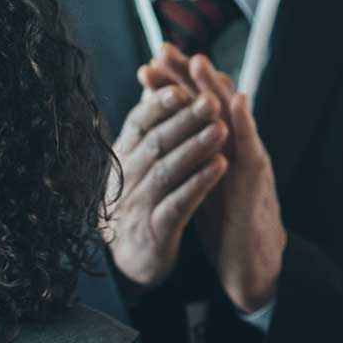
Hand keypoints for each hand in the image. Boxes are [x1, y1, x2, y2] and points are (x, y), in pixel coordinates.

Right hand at [104, 55, 228, 290]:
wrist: (128, 260)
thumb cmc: (136, 201)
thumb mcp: (134, 162)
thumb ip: (147, 125)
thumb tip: (154, 81)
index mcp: (121, 157)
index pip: (137, 125)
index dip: (158, 106)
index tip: (181, 89)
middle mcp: (125, 179)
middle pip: (155, 144)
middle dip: (184, 121)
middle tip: (211, 102)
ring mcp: (138, 205)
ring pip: (167, 172)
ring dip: (195, 149)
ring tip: (221, 130)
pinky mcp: (155, 231)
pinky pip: (178, 204)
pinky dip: (198, 185)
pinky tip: (219, 168)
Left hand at [185, 55, 285, 313]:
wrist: (252, 265)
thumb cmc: (225, 223)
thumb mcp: (198, 182)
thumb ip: (185, 155)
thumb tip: (164, 135)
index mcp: (214, 149)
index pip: (191, 110)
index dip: (172, 87)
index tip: (148, 63)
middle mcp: (233, 148)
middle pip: (210, 104)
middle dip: (187, 76)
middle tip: (165, 48)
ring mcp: (248, 162)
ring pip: (232, 118)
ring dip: (216, 88)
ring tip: (199, 61)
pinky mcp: (257, 184)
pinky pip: (250, 149)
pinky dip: (244, 123)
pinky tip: (235, 102)